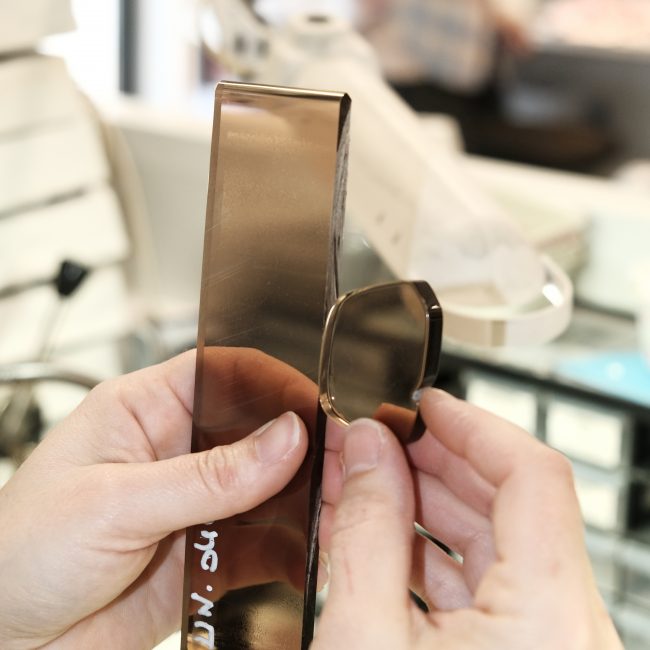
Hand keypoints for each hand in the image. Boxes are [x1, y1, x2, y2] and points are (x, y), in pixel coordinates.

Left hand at [0, 350, 307, 648]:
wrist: (1, 645)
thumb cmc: (15, 555)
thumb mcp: (113, 503)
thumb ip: (207, 475)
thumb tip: (284, 437)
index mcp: (143, 410)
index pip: (224, 373)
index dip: (274, 382)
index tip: (316, 406)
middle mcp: (175, 450)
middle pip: (256, 432)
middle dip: (302, 447)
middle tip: (341, 463)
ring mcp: (194, 503)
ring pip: (267, 489)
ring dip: (303, 499)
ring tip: (337, 510)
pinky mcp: (206, 554)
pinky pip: (261, 544)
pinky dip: (290, 549)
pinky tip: (309, 554)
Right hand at [317, 389, 622, 648]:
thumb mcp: (362, 637)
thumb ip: (366, 531)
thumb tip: (368, 449)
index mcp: (548, 623)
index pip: (534, 476)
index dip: (476, 425)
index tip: (428, 405)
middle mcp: (567, 631)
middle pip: (511, 503)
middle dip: (432, 461)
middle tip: (376, 440)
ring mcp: (549, 644)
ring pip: (495, 541)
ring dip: (422, 505)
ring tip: (361, 483)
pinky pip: (483, 582)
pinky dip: (428, 552)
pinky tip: (375, 535)